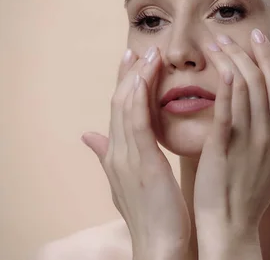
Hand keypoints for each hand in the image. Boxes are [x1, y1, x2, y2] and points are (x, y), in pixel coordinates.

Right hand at [82, 48, 190, 259]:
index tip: (133, 63)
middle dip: (128, 75)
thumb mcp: (126, 182)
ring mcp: (127, 157)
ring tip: (148, 56)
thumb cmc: (152, 215)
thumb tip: (90, 136)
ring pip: (126, 107)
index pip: (119, 112)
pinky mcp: (143, 163)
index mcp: (117, 156)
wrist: (158, 245)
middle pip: (119, 104)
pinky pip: (138, 122)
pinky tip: (149, 77)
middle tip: (138, 51)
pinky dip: (142, 97)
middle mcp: (117, 153)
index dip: (124, 86)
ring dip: (136, 78)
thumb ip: (109, 156)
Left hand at [193, 29, 269, 257]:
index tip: (257, 38)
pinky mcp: (225, 147)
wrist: (233, 224)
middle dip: (246, 52)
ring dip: (230, 61)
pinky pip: (228, 110)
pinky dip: (227, 87)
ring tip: (213, 44)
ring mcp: (249, 139)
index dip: (268, 58)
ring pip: (243, 89)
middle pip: (261, 81)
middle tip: (227, 33)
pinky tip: (220, 68)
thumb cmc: (254, 193)